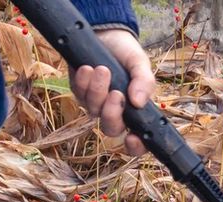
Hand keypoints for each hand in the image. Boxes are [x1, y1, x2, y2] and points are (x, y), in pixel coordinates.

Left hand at [70, 29, 155, 156]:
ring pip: (93, 110)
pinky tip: (87, 67)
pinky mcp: (79, 91)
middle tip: (116, 93)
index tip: (133, 138)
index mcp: (136, 111)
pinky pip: (78, 94)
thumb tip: (138, 102)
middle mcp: (116, 111)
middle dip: (111, 114)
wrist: (106, 32)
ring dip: (97, 90)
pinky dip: (83, 81)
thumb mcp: (141, 64)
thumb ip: (144, 83)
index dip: (135, 146)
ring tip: (102, 69)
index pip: (138, 140)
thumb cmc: (126, 52)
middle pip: (111, 129)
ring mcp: (96, 103)